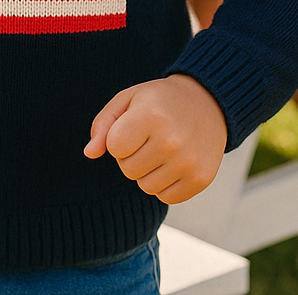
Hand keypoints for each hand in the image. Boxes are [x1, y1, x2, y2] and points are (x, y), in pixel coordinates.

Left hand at [84, 74, 226, 203]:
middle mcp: (171, 141)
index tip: (133, 125)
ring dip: (147, 171)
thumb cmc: (159, 101)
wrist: (208, 102)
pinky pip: (166, 197)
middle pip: (128, 170)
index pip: (114, 148)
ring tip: (162, 148)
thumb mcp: (128, 99)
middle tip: (149, 137)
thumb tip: (89, 153)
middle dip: (132, 155)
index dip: (118, 138)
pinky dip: (165, 183)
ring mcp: (188, 162)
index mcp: (150, 116)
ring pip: (145, 186)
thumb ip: (103, 124)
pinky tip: (174, 162)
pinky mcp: (201, 179)